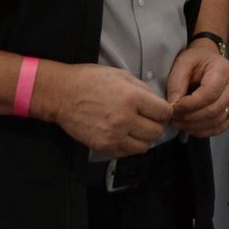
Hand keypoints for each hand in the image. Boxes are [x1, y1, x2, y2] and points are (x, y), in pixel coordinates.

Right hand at [35, 61, 171, 156]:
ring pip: (145, 146)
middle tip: (148, 119)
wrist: (62, 94)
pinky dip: (129, 145)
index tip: (159, 110)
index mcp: (132, 97)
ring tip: (136, 128)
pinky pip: (127, 153)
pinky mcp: (103, 147)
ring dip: (144, 138)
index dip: (165, 111)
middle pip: (156, 131)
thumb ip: (143, 90)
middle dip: (156, 124)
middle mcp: (125, 119)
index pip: (164, 112)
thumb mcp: (121, 75)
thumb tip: (159, 104)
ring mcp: (114, 136)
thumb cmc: (91, 80)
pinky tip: (124, 134)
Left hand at [166, 40, 228, 137]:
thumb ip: (176, 81)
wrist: (208, 60)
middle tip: (173, 119)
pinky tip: (189, 128)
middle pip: (214, 110)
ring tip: (178, 123)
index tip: (173, 108)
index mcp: (223, 69)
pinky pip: (220, 127)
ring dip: (195, 127)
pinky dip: (203, 131)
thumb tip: (173, 105)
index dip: (190, 105)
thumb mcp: (183, 62)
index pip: (209, 93)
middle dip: (190, 118)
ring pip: (217, 121)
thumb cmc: (195, 60)